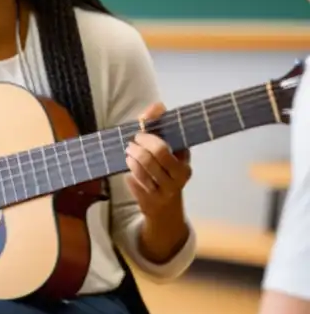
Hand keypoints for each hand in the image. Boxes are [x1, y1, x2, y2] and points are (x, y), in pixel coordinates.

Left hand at [125, 102, 192, 218]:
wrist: (165, 208)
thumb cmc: (164, 172)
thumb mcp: (166, 150)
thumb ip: (158, 126)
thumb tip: (159, 105)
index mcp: (184, 160)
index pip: (166, 143)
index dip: (149, 135)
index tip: (140, 131)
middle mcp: (180, 176)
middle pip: (156, 154)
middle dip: (140, 145)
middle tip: (132, 142)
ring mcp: (167, 189)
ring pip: (144, 168)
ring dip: (132, 157)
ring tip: (129, 152)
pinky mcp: (153, 200)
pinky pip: (137, 181)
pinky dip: (130, 171)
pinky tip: (129, 166)